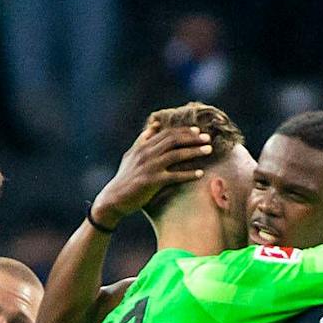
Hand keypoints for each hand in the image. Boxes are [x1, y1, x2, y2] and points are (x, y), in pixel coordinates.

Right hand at [90, 121, 216, 226]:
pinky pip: (175, 176)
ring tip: (208, 151)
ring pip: (176, 155)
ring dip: (194, 151)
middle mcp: (147, 153)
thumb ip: (143, 139)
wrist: (114, 198)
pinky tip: (200, 174)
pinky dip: (188, 174)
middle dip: (193, 138)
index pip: (167, 133)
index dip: (184, 131)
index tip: (197, 132)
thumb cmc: (124, 177)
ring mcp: (150, 167)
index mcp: (143, 146)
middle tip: (207, 139)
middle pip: (174, 140)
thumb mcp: (131, 155)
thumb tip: (155, 124)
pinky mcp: (152, 182)